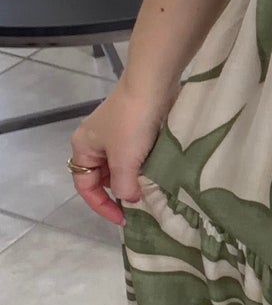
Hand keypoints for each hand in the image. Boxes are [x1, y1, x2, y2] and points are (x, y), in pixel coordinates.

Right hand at [67, 79, 173, 228]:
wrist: (152, 85)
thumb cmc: (132, 123)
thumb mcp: (124, 160)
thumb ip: (123, 185)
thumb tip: (129, 198)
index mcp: (83, 147)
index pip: (85, 186)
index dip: (102, 206)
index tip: (123, 219)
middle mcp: (95, 141)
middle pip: (101, 177)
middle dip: (118, 193)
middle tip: (138, 208)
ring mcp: (115, 134)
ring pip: (120, 168)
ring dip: (132, 181)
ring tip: (149, 195)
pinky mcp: (134, 128)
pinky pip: (134, 156)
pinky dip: (142, 168)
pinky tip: (155, 176)